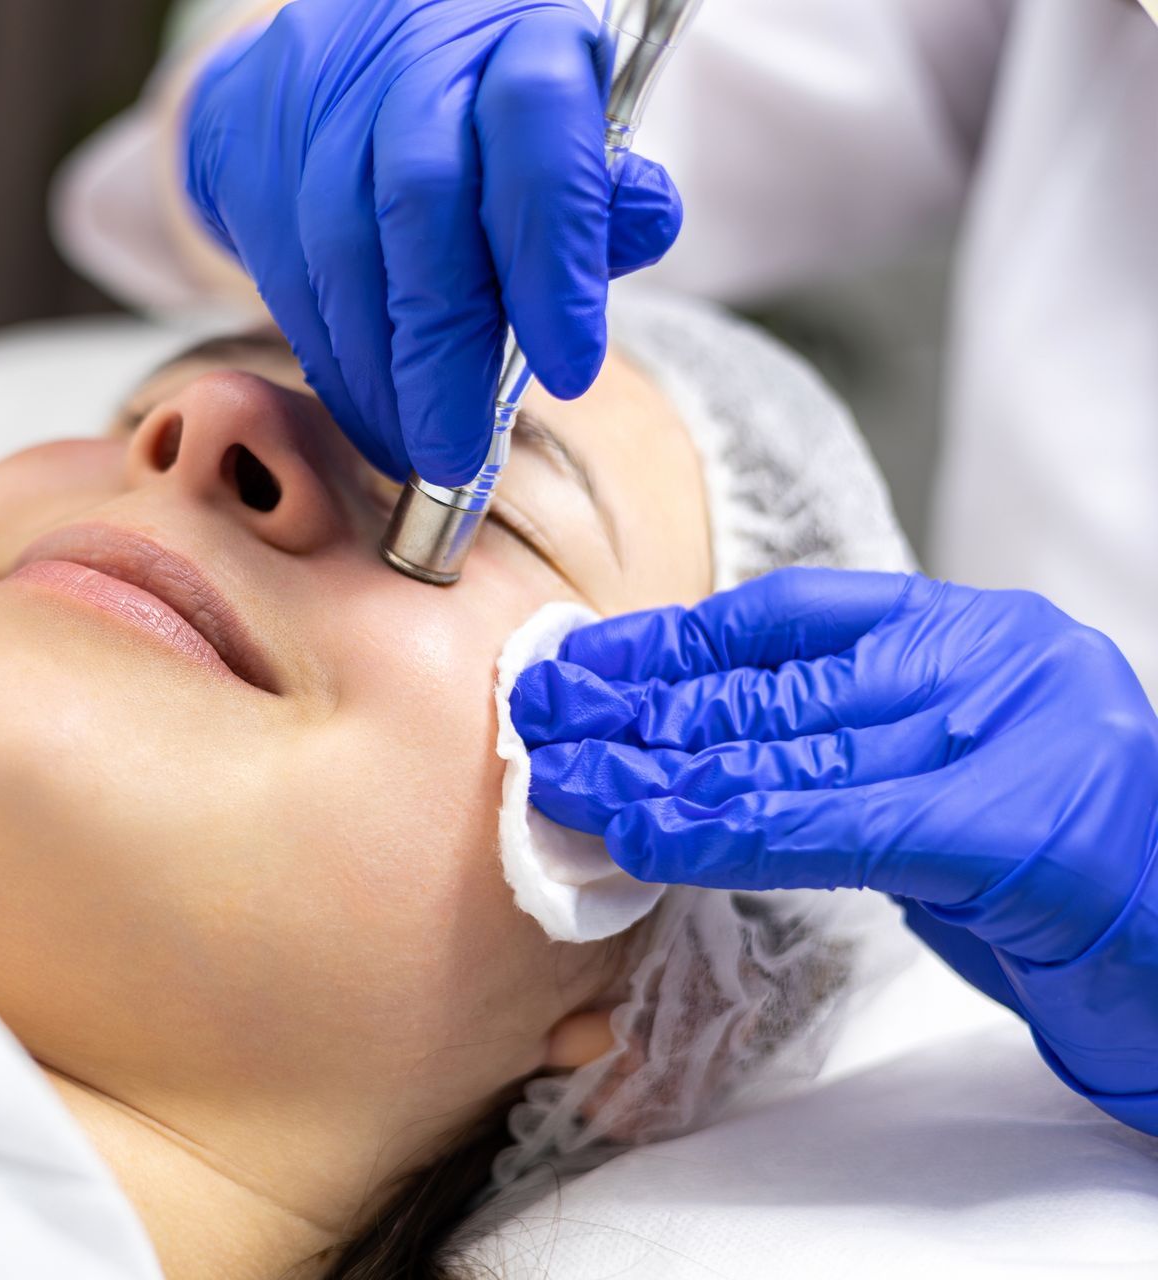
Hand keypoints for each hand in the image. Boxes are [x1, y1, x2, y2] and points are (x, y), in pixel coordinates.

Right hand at [183, 0, 682, 485]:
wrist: (340, 60)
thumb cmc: (478, 115)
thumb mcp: (568, 129)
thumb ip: (603, 190)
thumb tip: (638, 230)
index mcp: (520, 32)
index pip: (537, 130)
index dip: (553, 258)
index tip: (570, 370)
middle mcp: (413, 51)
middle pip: (422, 199)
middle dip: (444, 348)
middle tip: (460, 453)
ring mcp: (320, 98)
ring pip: (341, 247)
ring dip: (379, 374)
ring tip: (414, 448)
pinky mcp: (251, 152)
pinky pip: (286, 279)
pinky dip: (332, 364)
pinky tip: (370, 414)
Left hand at [510, 568, 1157, 1130]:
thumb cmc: (1066, 879)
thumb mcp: (945, 784)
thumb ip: (840, 752)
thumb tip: (682, 756)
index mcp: (979, 637)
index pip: (793, 620)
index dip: (671, 642)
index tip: (582, 663)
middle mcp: (998, 666)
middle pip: (776, 684)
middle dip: (642, 705)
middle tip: (537, 718)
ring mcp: (1019, 739)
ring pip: (792, 750)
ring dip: (659, 771)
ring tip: (561, 781)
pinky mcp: (1021, 833)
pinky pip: (833, 828)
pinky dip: (725, 836)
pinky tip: (645, 840)